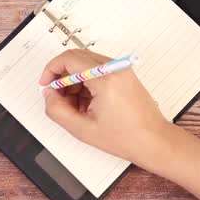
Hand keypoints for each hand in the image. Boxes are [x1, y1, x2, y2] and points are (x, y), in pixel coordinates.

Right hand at [39, 49, 170, 162]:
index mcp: (105, 78)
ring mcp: (121, 69)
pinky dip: (87, 83)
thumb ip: (57, 110)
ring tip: (75, 107)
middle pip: (77, 58)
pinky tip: (87, 104)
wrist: (153, 141)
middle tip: (57, 98)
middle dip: (62, 77)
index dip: (51, 70)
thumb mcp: (82, 128)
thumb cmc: (125, 137)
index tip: (46, 85)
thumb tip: (48, 94)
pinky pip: (98, 70)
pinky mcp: (124, 74)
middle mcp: (115, 68)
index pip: (69, 59)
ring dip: (74, 81)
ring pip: (86, 64)